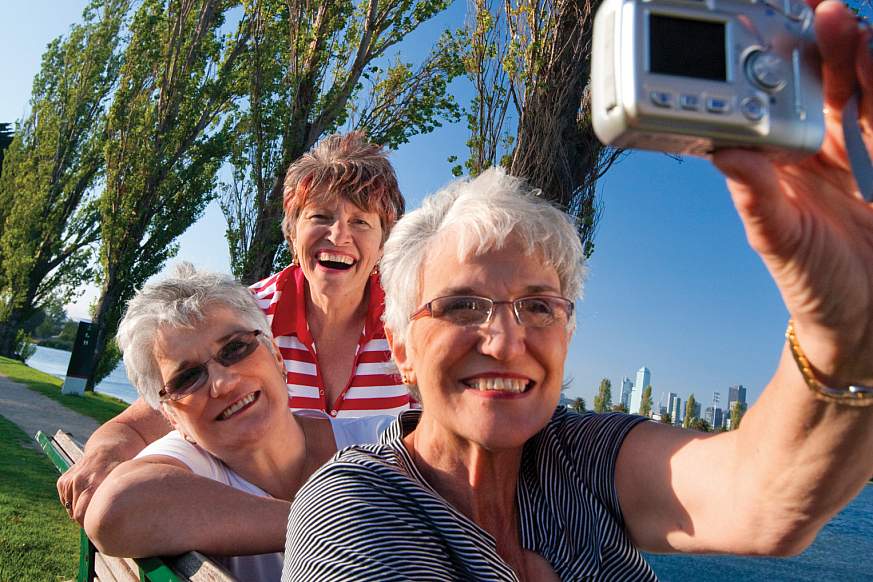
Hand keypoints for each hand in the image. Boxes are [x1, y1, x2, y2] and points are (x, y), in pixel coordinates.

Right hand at [57, 450, 121, 525]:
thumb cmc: (117, 471)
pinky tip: (85, 494)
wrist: (106, 451)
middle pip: (75, 514)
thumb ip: (113, 500)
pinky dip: (73, 502)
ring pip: (70, 508)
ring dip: (79, 510)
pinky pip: (65, 501)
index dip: (89, 524)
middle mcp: (78, 482)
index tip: (97, 527)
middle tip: (95, 518)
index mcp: (93, 484)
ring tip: (92, 502)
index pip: (82, 514)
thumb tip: (114, 524)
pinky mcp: (62, 481)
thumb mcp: (119, 483)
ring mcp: (69, 481)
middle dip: (84, 519)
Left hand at [712, 0, 872, 387]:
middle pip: (826, 83)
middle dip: (828, 44)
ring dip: (863, 59)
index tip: (778, 26)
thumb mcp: (780, 240)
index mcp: (779, 162)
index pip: (776, 99)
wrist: (864, 323)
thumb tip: (723, 154)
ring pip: (865, 93)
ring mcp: (859, 156)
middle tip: (826, 13)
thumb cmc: (812, 285)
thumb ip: (757, 197)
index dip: (777, 64)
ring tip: (856, 26)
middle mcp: (818, 151)